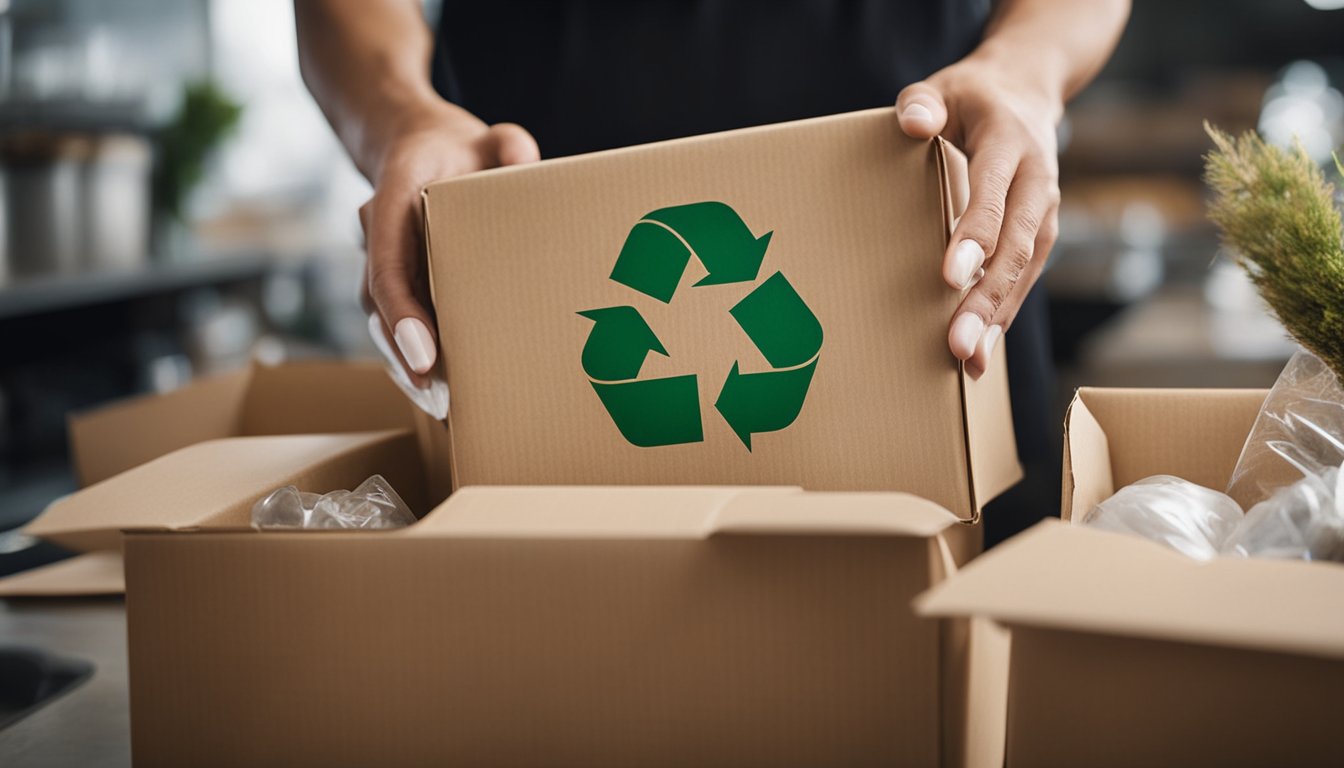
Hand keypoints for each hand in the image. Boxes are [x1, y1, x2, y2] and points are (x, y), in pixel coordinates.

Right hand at [360, 103, 538, 385]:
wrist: (419, 146)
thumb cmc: (460, 148)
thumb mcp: (489, 136)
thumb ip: (507, 144)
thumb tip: (523, 161)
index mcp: (391, 195)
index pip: (387, 260)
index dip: (403, 313)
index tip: (425, 355)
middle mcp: (376, 232)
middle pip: (379, 304)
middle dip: (403, 356)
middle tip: (437, 396)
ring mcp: (379, 258)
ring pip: (382, 321)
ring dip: (406, 366)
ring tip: (441, 407)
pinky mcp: (395, 280)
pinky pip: (396, 323)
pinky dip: (413, 357)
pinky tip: (442, 393)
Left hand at [896, 60, 1062, 378]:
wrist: (1025, 94)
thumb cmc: (970, 98)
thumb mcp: (943, 86)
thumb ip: (923, 102)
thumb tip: (914, 123)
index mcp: (1010, 142)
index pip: (992, 194)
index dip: (974, 236)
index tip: (950, 277)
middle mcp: (1037, 180)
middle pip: (1016, 245)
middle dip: (986, 298)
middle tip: (957, 344)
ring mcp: (1045, 210)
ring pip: (1025, 270)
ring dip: (997, 318)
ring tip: (968, 363)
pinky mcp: (1040, 234)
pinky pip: (1024, 278)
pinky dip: (1003, 314)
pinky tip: (980, 352)